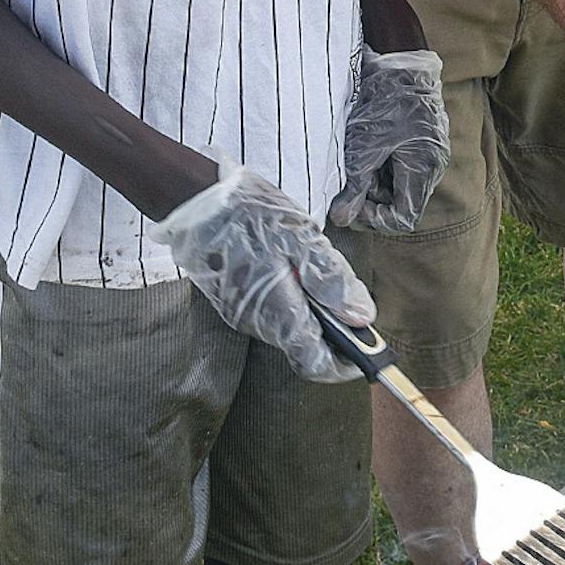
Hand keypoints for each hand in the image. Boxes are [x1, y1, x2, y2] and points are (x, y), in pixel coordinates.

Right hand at [148, 167, 376, 382]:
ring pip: (291, 327)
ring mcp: (242, 315)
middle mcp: (257, 323)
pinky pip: (274, 312)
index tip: (370, 348)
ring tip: (319, 271)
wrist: (193, 201)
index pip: (317, 364)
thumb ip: (332, 281)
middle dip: (334, 331)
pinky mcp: (235, 302)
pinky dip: (294, 300)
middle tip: (350, 296)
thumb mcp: (301, 238)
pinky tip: (296, 268)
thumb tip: (362, 317)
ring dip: (314, 311)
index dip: (347, 362)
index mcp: (276, 312)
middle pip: (306, 346)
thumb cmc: (248, 213)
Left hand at [330, 46, 451, 234]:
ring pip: (404, 183)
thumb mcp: (363, 146)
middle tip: (352, 178)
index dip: (375, 218)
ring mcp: (433, 151)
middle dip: (374, 197)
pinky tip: (371, 147)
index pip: (403, 218)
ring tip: (360, 159)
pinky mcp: (427, 139)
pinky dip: (386, 164)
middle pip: (404, 202)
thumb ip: (355, 187)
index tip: (354, 203)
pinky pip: (407, 165)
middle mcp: (434, 165)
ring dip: (379, 180)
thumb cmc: (383, 100)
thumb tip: (342, 220)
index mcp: (423, 170)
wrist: (400, 60)